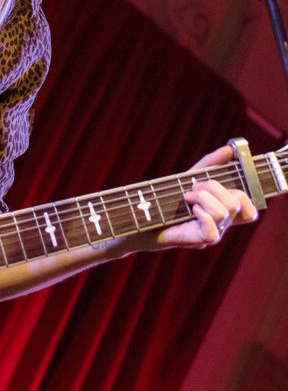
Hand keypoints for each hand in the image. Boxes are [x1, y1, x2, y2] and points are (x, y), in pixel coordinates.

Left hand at [135, 145, 257, 250]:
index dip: (244, 194)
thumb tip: (230, 149)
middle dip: (215, 187)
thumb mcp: (189, 178)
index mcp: (223, 212)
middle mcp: (221, 225)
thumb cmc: (166, 200)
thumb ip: (210, 164)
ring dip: (204, 197)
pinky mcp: (197, 241)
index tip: (219, 182)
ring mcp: (211, 234)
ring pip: (225, 213)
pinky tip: (190, 209)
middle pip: (238, 204)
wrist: (140, 218)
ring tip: (186, 196)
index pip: (251, 210)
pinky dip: (202, 214)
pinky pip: (213, 231)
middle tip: (193, 187)